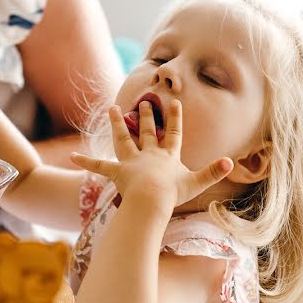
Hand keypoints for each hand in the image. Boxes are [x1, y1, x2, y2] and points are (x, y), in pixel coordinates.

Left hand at [70, 100, 232, 208]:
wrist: (152, 200)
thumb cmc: (174, 194)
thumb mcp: (196, 182)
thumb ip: (213, 172)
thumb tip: (231, 162)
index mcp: (167, 156)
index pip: (173, 133)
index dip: (174, 118)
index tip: (174, 103)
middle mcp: (148, 154)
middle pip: (147, 132)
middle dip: (145, 116)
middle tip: (143, 102)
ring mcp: (132, 162)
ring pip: (123, 139)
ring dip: (117, 124)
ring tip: (111, 110)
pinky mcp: (117, 172)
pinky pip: (99, 166)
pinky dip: (86, 161)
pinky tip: (72, 156)